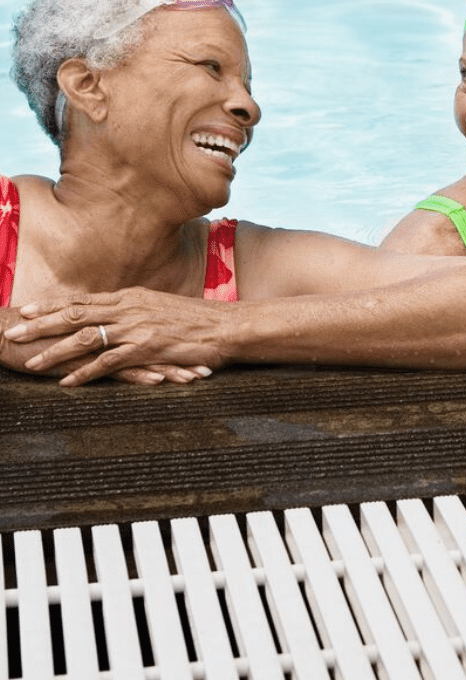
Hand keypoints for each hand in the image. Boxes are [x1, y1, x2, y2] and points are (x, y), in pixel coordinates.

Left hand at [3, 287, 227, 386]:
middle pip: (76, 314)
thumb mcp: (165, 308)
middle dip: (40, 324)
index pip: (84, 299)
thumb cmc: (201, 320)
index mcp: (132, 296)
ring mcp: (138, 327)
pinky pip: (109, 362)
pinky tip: (67, 382)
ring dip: (54, 350)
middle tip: (12, 332)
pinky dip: (85, 372)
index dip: (53, 305)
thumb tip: (122, 316)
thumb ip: (139, 311)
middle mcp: (130, 308)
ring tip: (30, 362)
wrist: (229, 326)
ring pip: (86, 337)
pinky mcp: (149, 347)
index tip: (27, 310)